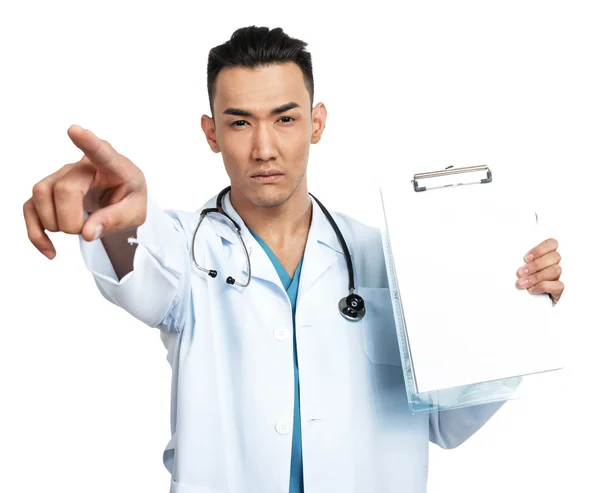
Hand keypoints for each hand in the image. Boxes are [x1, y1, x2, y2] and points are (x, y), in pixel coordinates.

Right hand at [23, 125, 146, 258]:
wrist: (120, 198)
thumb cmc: (129, 198)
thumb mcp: (136, 212)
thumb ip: (116, 220)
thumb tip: (87, 233)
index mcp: (113, 166)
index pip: (100, 151)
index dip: (87, 142)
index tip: (74, 130)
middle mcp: (83, 166)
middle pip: (64, 189)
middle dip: (71, 220)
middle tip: (89, 229)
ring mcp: (61, 175)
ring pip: (40, 194)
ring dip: (53, 223)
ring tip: (75, 229)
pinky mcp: (47, 190)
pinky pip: (29, 208)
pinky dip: (36, 233)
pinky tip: (50, 250)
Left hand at [516, 238, 563, 303]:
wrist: (527, 305)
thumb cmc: (522, 282)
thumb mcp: (520, 270)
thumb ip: (522, 262)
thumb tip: (509, 257)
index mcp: (547, 256)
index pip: (552, 243)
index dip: (540, 249)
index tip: (525, 259)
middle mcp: (556, 264)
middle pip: (555, 256)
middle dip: (535, 265)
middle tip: (520, 272)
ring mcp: (560, 277)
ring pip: (556, 270)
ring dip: (536, 276)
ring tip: (521, 283)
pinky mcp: (561, 291)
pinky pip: (559, 285)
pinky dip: (542, 286)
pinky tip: (531, 290)